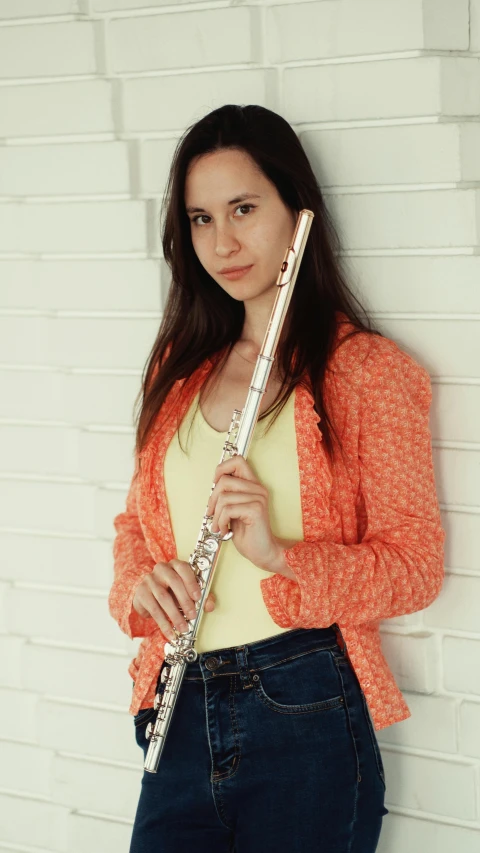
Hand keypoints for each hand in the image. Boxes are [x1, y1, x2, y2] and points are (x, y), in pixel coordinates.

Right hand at [132, 559, 215, 640]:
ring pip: (163, 597)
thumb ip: (201, 597)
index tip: (198, 597)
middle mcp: (162, 569)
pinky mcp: (142, 593)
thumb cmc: (171, 591)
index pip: (183, 568)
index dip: (191, 582)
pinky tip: (170, 632)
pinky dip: (164, 623)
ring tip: (183, 627)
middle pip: (174, 582)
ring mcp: (150, 580)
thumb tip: (209, 606)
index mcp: (175, 565)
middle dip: (185, 600)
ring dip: (175, 615)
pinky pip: (154, 609)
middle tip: (192, 615)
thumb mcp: (186, 591)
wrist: (148, 594)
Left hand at [205, 455, 294, 576]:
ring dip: (216, 515)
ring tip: (219, 525)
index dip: (222, 469)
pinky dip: (221, 521)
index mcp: (253, 485)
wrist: (263, 552)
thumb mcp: (234, 509)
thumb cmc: (247, 533)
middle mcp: (258, 489)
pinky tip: (225, 529)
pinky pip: (228, 509)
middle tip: (211, 513)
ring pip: (224, 497)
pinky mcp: (256, 509)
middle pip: (224, 480)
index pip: (238, 460)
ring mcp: (258, 498)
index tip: (215, 485)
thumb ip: (228, 494)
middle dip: (212, 499)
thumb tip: (212, 484)